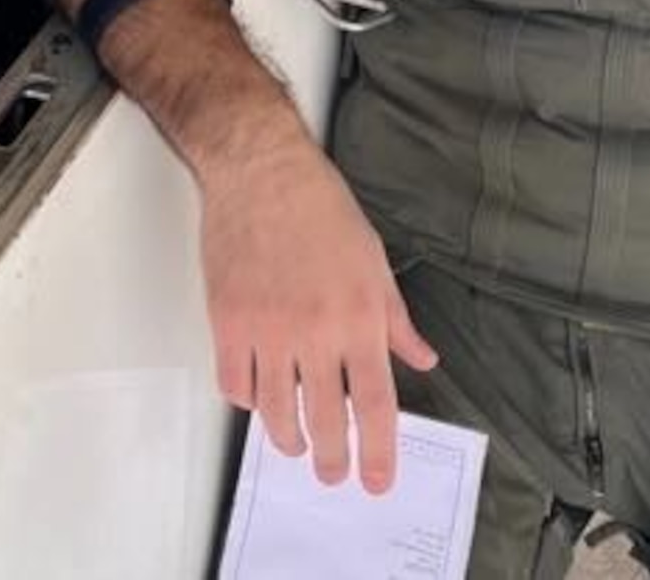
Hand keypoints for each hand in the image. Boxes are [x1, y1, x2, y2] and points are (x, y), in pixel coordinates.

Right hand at [198, 131, 436, 494]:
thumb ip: (396, 319)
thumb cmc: (319, 207)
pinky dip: (247, 400)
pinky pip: (235, 384)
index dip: (377, 452)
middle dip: (331, 459)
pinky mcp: (228, 320)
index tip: (376, 481)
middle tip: (333, 473)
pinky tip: (257, 397)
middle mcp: (315, 330)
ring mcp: (267, 328)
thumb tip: (421, 358)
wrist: (261, 169)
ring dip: (288, 438)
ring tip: (295, 443)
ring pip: (275, 413)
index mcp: (359, 316)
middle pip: (325, 421)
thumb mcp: (373, 259)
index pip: (374, 405)